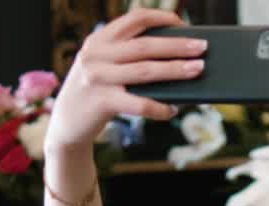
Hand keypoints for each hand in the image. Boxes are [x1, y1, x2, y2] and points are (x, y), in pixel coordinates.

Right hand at [44, 8, 206, 152]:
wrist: (66, 125)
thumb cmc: (95, 93)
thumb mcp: (104, 66)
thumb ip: (127, 57)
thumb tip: (176, 57)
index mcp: (99, 39)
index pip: (134, 19)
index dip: (161, 18)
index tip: (183, 24)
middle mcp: (96, 54)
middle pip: (145, 45)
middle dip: (178, 45)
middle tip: (202, 47)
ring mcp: (98, 78)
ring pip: (145, 71)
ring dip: (175, 70)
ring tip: (198, 70)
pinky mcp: (101, 102)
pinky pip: (139, 103)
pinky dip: (159, 107)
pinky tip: (173, 109)